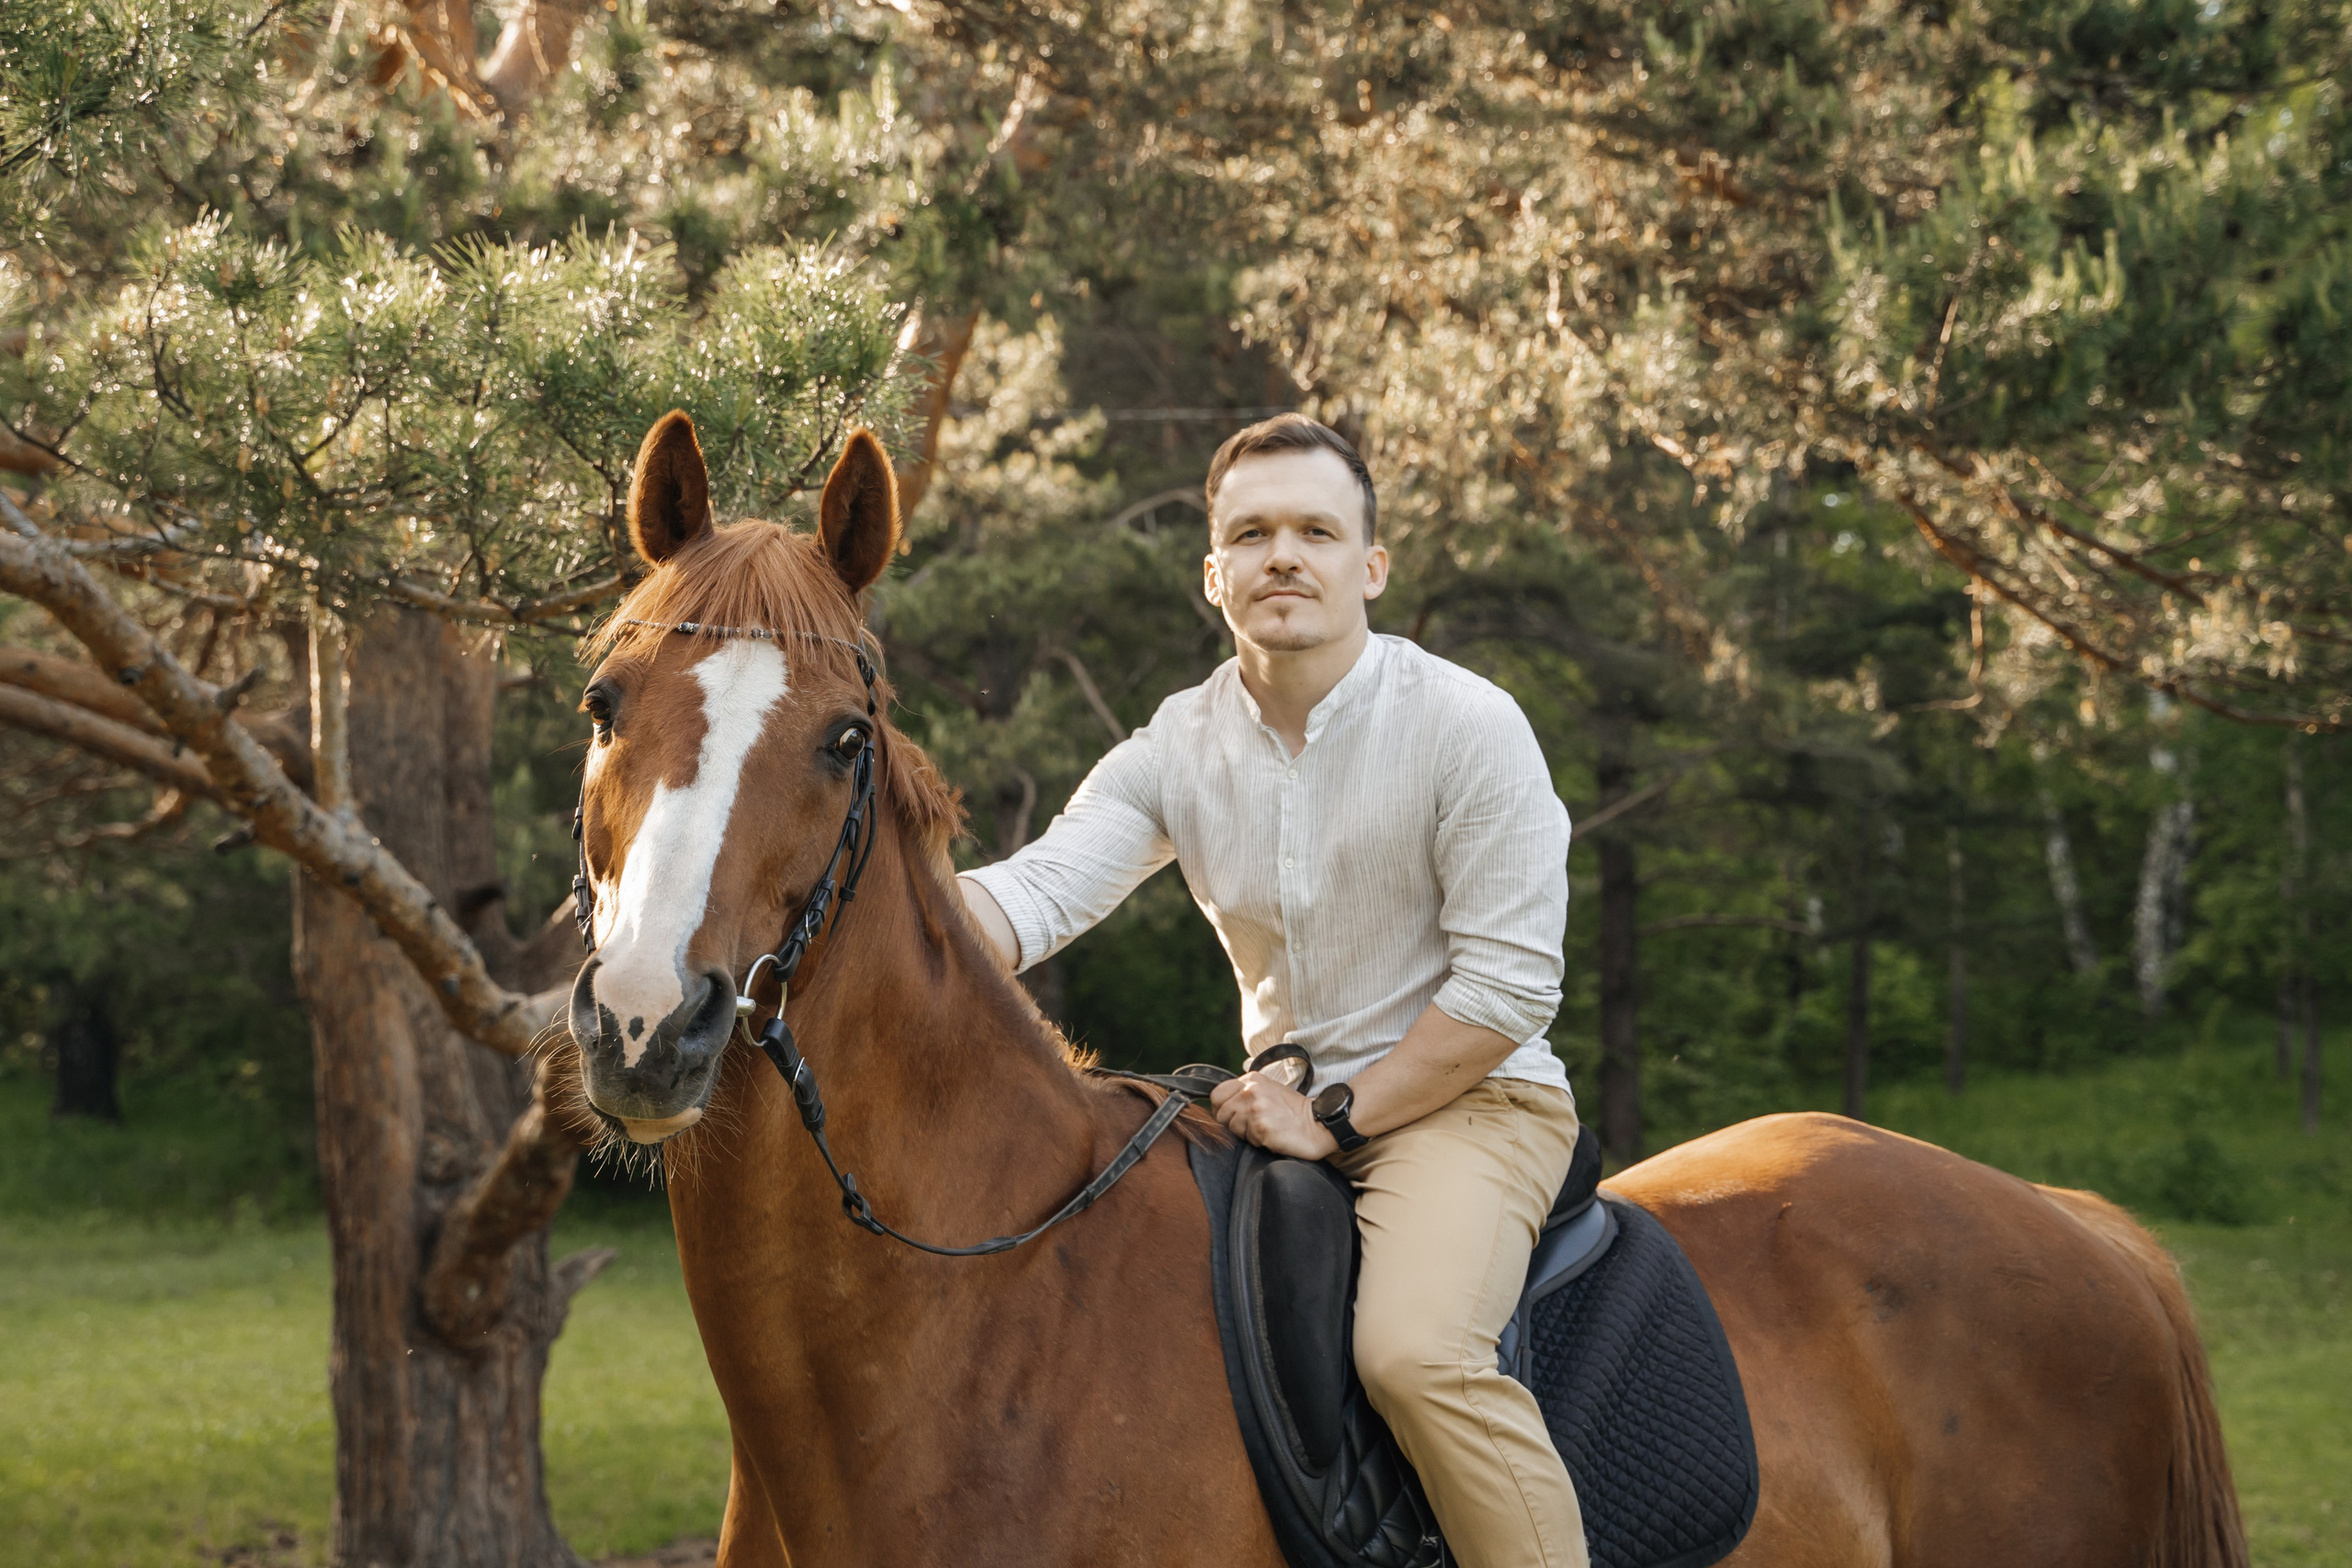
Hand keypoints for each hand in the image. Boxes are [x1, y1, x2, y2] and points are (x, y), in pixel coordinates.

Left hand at [1209, 1071, 1338, 1159]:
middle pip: (1220, 1112)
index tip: (1233, 1116)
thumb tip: (1221, 1105)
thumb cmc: (1293, 1111)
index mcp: (1252, 1079)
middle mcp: (1250, 1090)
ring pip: (1231, 1127)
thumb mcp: (1268, 1091)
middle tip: (1250, 1126)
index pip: (1217, 1094)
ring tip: (1265, 1129)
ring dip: (1245, 1133)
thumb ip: (1245, 1093)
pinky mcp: (1259, 1126)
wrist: (1317, 1124)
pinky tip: (1271, 1136)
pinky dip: (1256, 1141)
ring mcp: (1254, 1108)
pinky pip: (1246, 1139)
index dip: (1221, 1108)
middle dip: (1231, 1123)